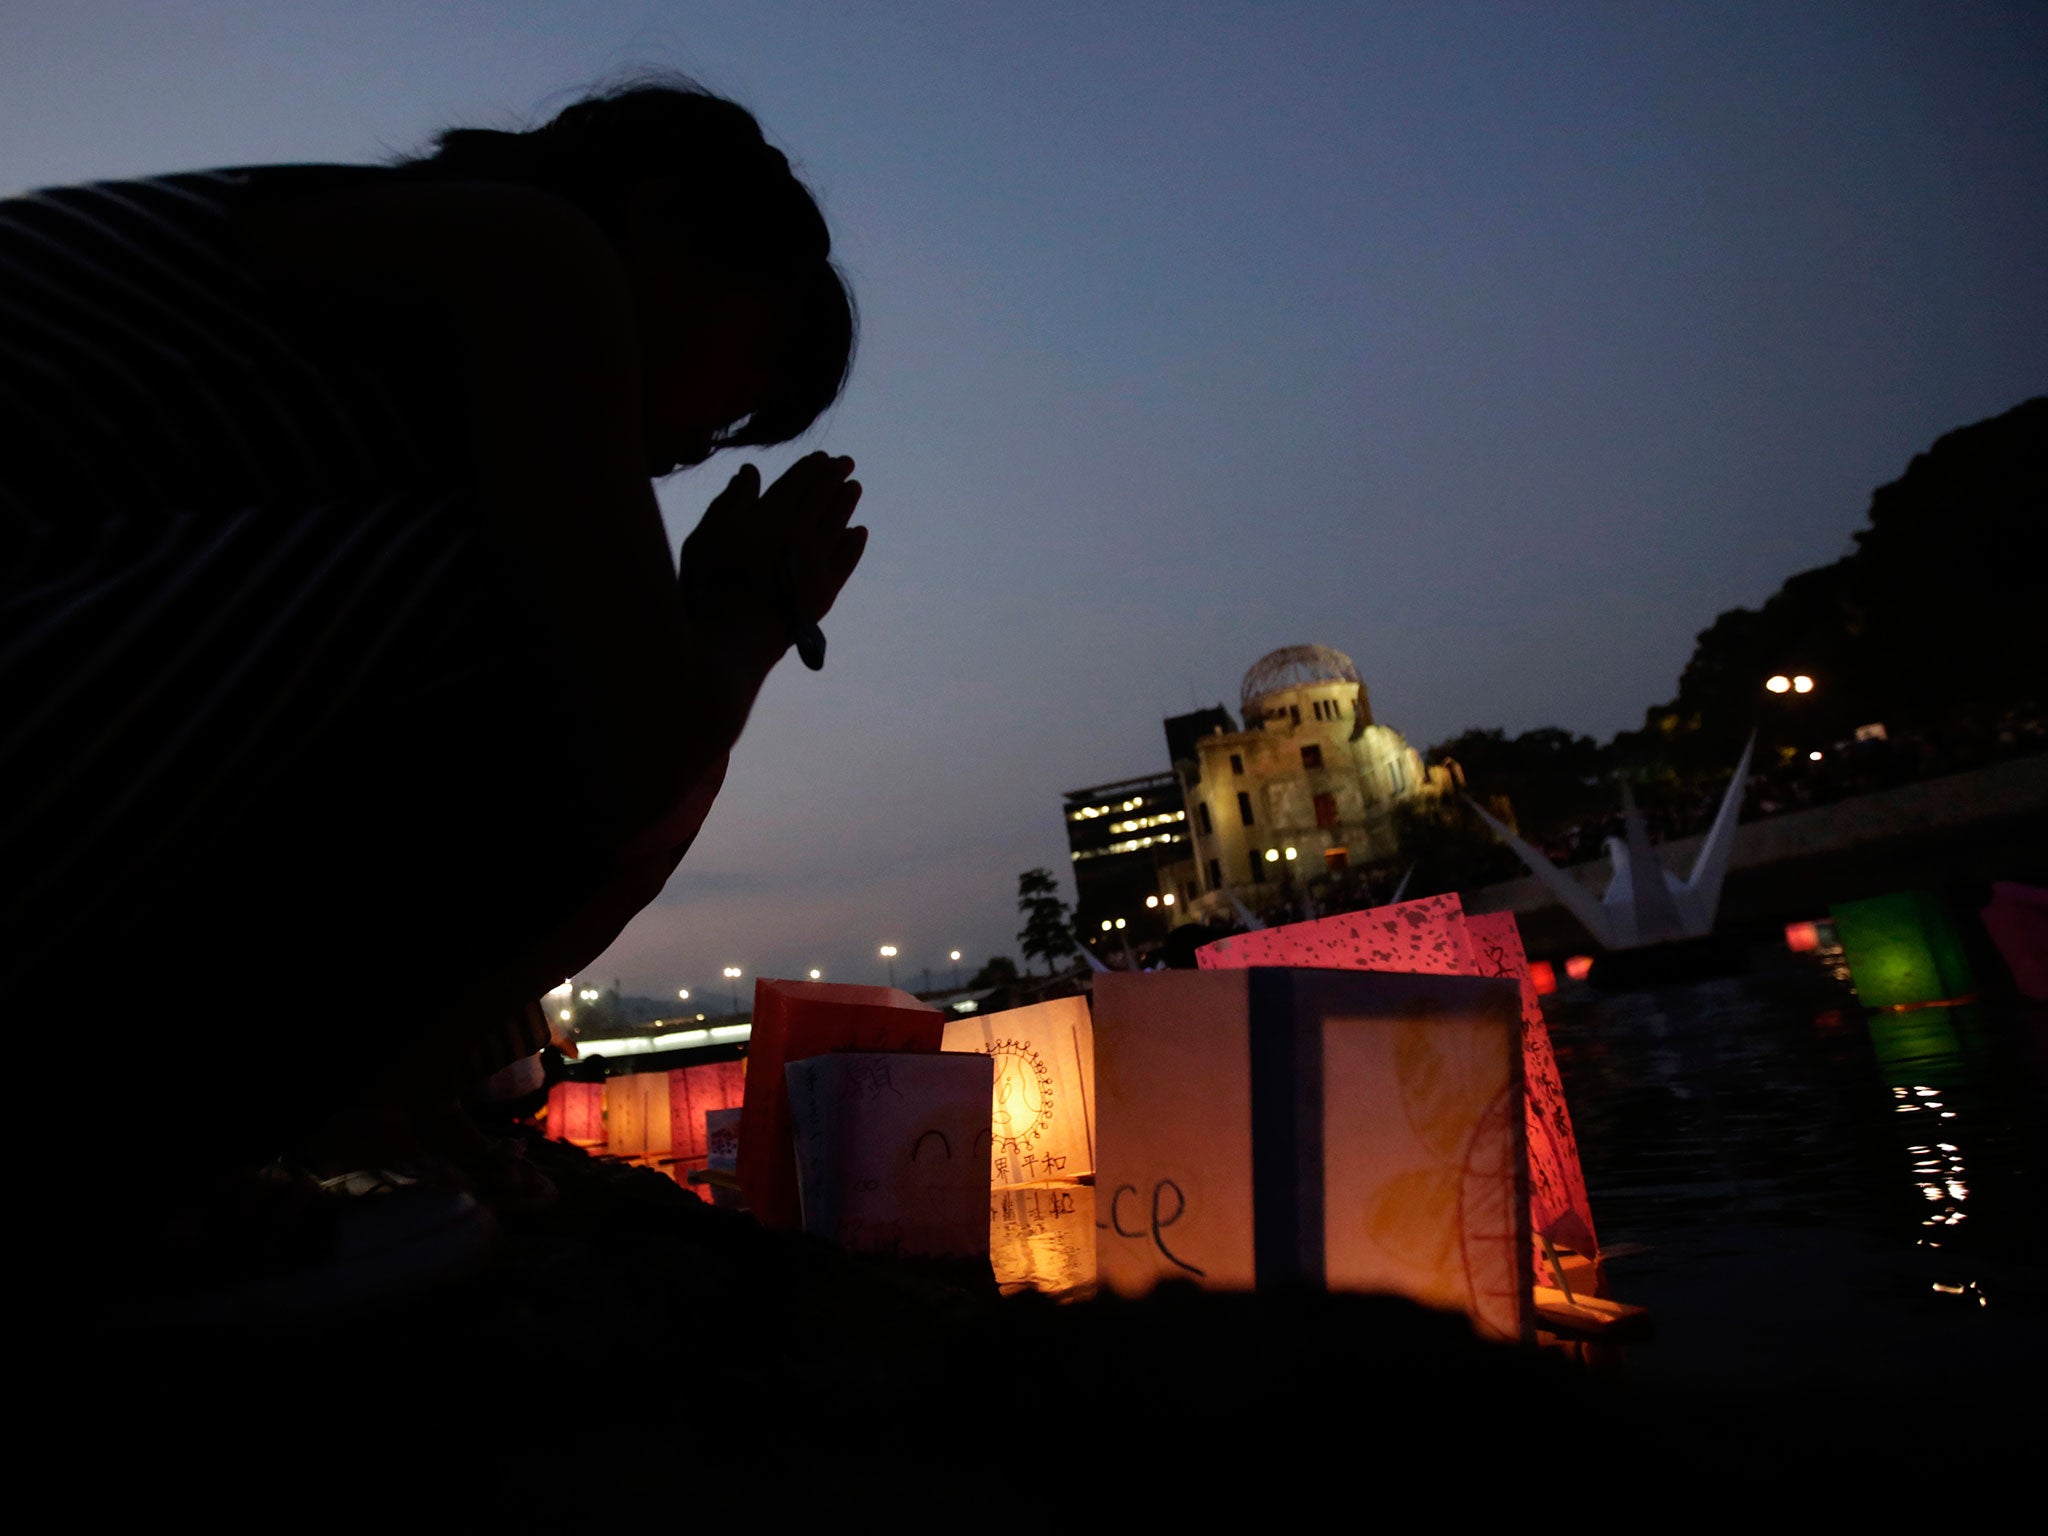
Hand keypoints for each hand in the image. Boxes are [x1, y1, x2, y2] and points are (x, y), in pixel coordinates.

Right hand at [677, 452, 866, 669]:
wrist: (736, 631)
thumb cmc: (712, 579)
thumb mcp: (708, 532)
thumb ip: (732, 499)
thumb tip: (749, 470)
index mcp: (772, 514)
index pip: (799, 482)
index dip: (812, 467)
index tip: (822, 457)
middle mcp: (801, 532)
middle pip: (823, 497)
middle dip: (835, 477)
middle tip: (846, 463)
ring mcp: (817, 562)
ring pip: (839, 523)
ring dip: (847, 503)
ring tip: (854, 489)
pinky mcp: (826, 590)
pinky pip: (847, 559)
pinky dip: (854, 543)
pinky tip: (859, 532)